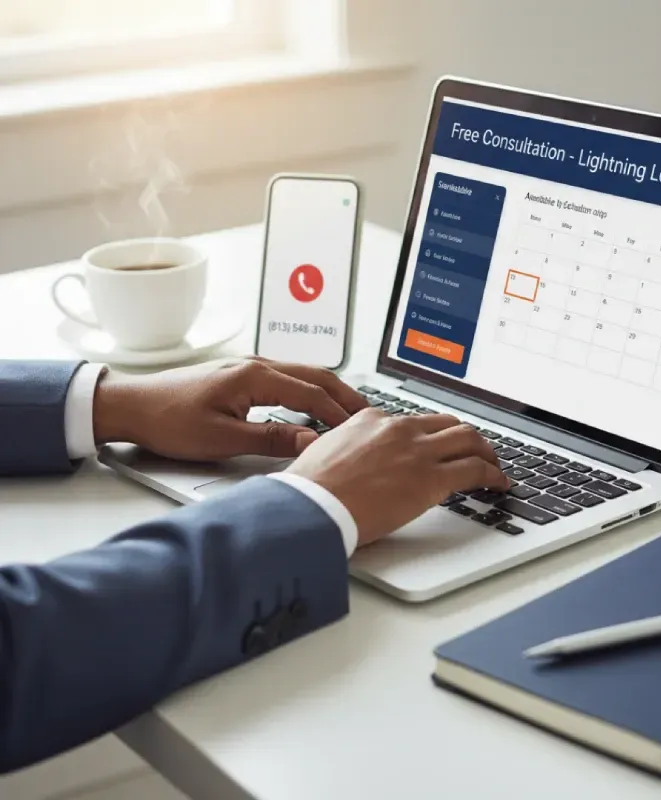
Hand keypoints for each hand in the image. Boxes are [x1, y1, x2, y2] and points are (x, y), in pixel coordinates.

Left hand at [93, 357, 367, 460]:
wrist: (133, 405)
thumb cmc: (169, 419)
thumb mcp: (222, 439)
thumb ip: (271, 439)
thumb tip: (310, 442)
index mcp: (255, 376)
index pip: (311, 394)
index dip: (338, 414)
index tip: (358, 431)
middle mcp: (256, 365)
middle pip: (315, 375)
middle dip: (345, 395)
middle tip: (368, 415)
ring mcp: (249, 367)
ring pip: (303, 373)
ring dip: (329, 390)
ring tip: (349, 410)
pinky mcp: (242, 375)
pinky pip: (288, 377)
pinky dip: (309, 389)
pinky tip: (313, 404)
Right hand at [286, 409, 510, 546]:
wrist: (312, 506)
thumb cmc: (310, 490)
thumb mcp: (323, 454)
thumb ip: (345, 450)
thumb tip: (347, 461)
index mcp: (371, 420)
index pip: (412, 422)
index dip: (429, 435)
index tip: (435, 444)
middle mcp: (398, 429)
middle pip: (446, 423)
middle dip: (464, 436)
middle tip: (474, 449)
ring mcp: (418, 451)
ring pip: (468, 439)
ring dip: (485, 451)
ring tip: (492, 464)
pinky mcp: (432, 478)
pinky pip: (475, 469)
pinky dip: (492, 474)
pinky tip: (497, 483)